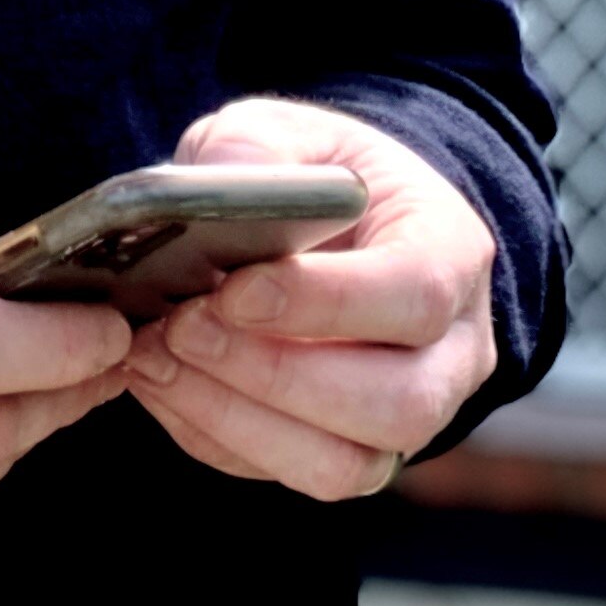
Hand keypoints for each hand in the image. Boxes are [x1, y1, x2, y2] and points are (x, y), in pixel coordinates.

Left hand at [117, 96, 498, 499]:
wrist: (336, 227)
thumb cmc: (318, 177)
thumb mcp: (289, 131)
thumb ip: (255, 146)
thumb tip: (219, 186)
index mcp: (452, 252)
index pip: (414, 295)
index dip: (323, 304)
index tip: (231, 292)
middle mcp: (453, 352)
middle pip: (395, 403)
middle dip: (272, 375)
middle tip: (179, 329)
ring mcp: (412, 416)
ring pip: (347, 465)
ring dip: (236, 418)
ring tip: (153, 357)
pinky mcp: (354, 454)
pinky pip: (290, 474)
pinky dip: (214, 435)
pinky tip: (158, 380)